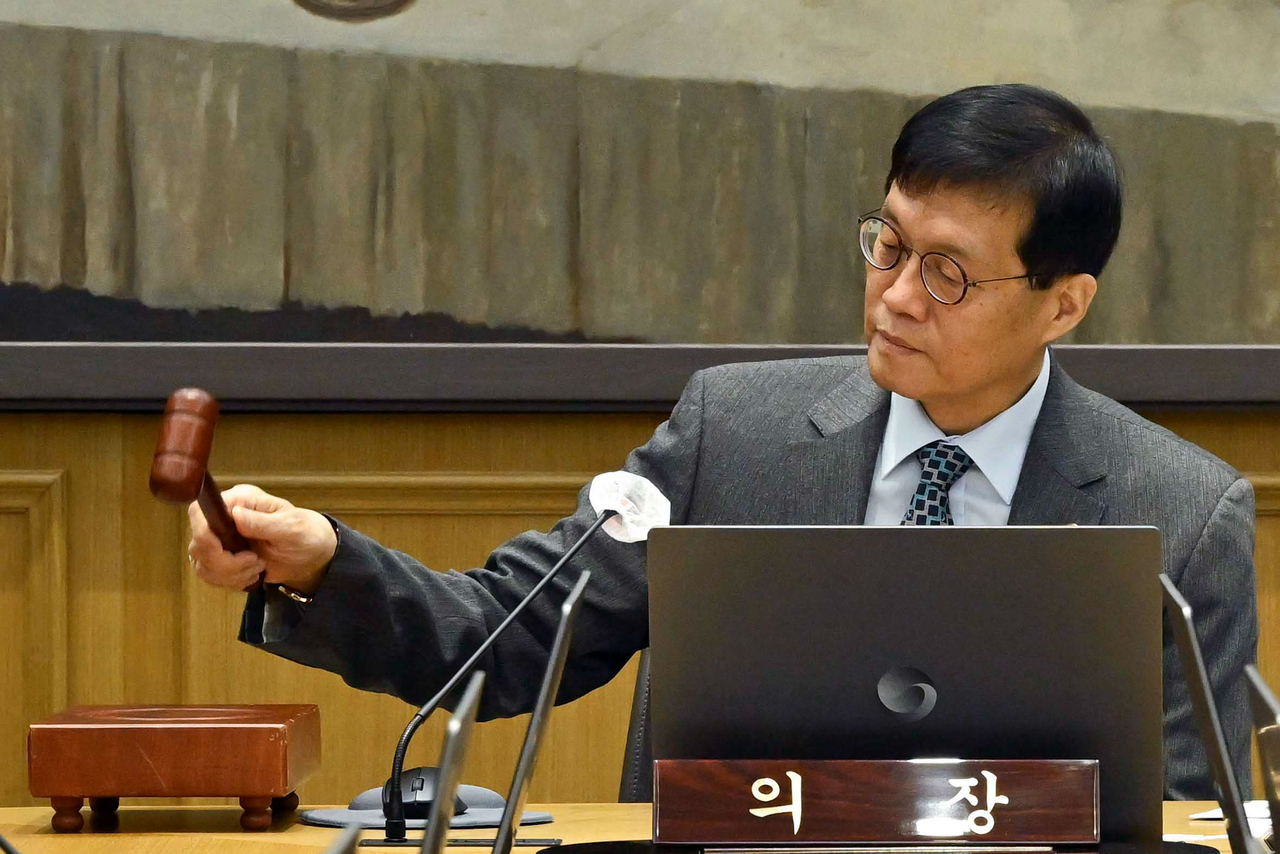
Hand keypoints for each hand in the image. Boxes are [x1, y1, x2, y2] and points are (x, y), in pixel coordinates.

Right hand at [187, 484, 337, 595]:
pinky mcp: (221, 557)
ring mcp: (220, 538)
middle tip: (256, 562)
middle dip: (224, 562)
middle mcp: (224, 517)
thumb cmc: (305, 533)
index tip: (224, 550)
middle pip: (198, 543)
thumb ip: (263, 522)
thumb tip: (236, 514)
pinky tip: (251, 575)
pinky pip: (210, 574)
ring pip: (201, 563)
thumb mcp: (291, 527)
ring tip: (258, 568)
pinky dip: (230, 581)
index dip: (203, 534)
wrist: (310, 554)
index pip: (200, 512)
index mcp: (240, 501)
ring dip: (229, 574)